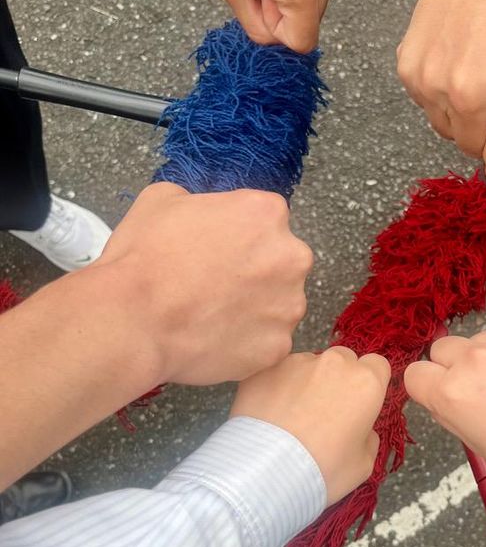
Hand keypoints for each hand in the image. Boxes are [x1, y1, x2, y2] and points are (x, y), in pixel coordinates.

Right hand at [98, 183, 312, 384]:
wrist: (132, 321)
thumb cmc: (144, 261)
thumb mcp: (162, 200)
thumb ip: (198, 200)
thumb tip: (200, 212)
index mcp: (266, 214)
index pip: (265, 220)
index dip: (239, 236)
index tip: (219, 249)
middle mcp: (291, 257)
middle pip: (281, 262)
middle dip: (255, 272)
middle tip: (215, 285)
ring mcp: (288, 305)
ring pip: (278, 304)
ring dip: (254, 308)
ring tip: (212, 314)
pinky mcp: (278, 346)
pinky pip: (268, 342)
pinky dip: (246, 343)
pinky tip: (215, 338)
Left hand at [231, 348, 388, 503]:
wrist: (268, 470)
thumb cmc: (324, 469)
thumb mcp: (363, 464)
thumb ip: (368, 437)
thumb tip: (361, 429)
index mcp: (366, 382)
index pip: (377, 365)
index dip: (370, 382)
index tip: (360, 402)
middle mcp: (334, 363)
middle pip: (343, 360)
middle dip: (339, 378)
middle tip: (326, 410)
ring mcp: (297, 362)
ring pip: (309, 365)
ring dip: (307, 382)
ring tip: (292, 416)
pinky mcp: (266, 369)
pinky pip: (278, 373)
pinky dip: (278, 388)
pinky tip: (269, 415)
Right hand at [404, 321, 485, 471]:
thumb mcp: (473, 439)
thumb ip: (448, 408)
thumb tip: (439, 389)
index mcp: (450, 394)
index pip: (415, 373)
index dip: (427, 383)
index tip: (439, 388)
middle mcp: (471, 361)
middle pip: (442, 348)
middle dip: (453, 363)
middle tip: (478, 384)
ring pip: (478, 337)